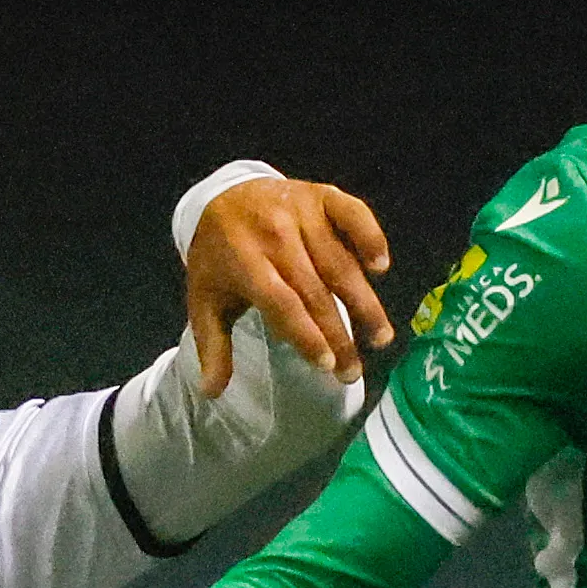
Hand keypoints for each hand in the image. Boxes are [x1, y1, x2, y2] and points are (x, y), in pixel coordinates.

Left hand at [186, 175, 393, 391]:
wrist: (223, 195)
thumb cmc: (219, 257)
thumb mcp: (206, 299)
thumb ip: (212, 345)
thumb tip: (211, 393)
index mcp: (244, 261)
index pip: (281, 302)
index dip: (305, 333)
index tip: (326, 365)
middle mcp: (275, 234)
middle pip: (314, 290)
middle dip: (338, 335)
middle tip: (354, 371)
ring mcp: (301, 211)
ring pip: (339, 261)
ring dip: (364, 301)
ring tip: (381, 337)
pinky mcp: (322, 194)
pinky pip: (352, 213)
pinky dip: (370, 236)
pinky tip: (380, 267)